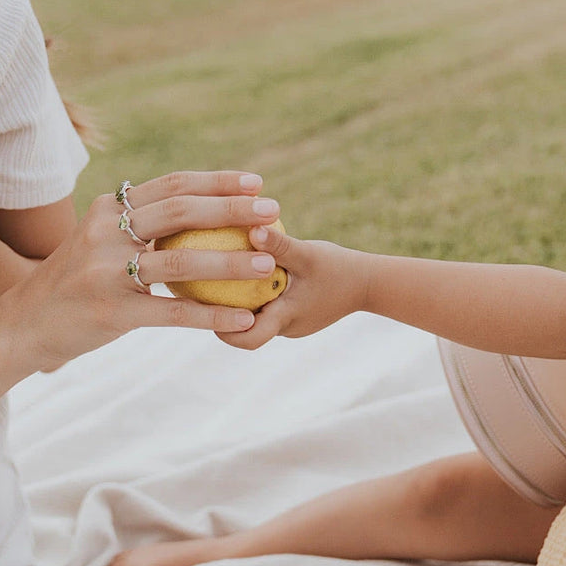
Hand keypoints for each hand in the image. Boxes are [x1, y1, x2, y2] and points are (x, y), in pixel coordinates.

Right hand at [5, 171, 283, 368]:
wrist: (25, 323)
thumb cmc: (74, 280)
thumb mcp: (98, 240)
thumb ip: (137, 223)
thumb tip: (197, 207)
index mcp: (107, 209)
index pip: (172, 185)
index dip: (218, 182)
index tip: (256, 183)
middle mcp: (106, 233)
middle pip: (182, 213)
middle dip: (234, 210)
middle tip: (274, 212)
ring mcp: (108, 273)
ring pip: (182, 262)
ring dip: (232, 262)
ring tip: (269, 264)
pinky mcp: (113, 313)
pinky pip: (174, 312)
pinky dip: (213, 315)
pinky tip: (243, 319)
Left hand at [216, 223, 366, 349]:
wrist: (369, 283)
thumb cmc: (340, 268)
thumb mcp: (308, 254)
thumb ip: (279, 245)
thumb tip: (249, 226)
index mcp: (286, 319)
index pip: (249, 338)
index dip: (223, 331)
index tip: (203, 311)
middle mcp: (284, 327)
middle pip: (244, 329)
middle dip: (220, 315)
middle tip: (196, 290)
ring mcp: (289, 323)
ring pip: (255, 317)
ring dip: (236, 302)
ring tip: (209, 278)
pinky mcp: (292, 314)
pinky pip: (266, 307)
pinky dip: (253, 294)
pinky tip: (236, 269)